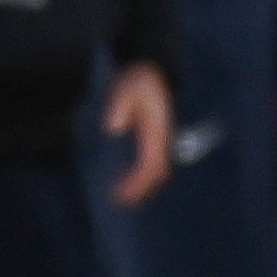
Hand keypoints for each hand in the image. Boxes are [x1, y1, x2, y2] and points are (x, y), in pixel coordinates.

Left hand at [105, 64, 171, 204]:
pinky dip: (143, 177)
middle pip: (159, 173)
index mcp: (157, 130)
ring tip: (123, 198)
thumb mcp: (127, 89)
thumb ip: (120, 105)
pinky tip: (127, 181)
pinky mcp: (156, 140)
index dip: (139, 181)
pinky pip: (153, 164)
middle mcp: (163, 139)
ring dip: (144, 187)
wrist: (154, 73)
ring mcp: (161, 140)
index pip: (153, 163)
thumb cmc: (139, 83)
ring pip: (159, 171)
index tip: (122, 193)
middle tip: (120, 202)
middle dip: (142, 190)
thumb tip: (113, 127)